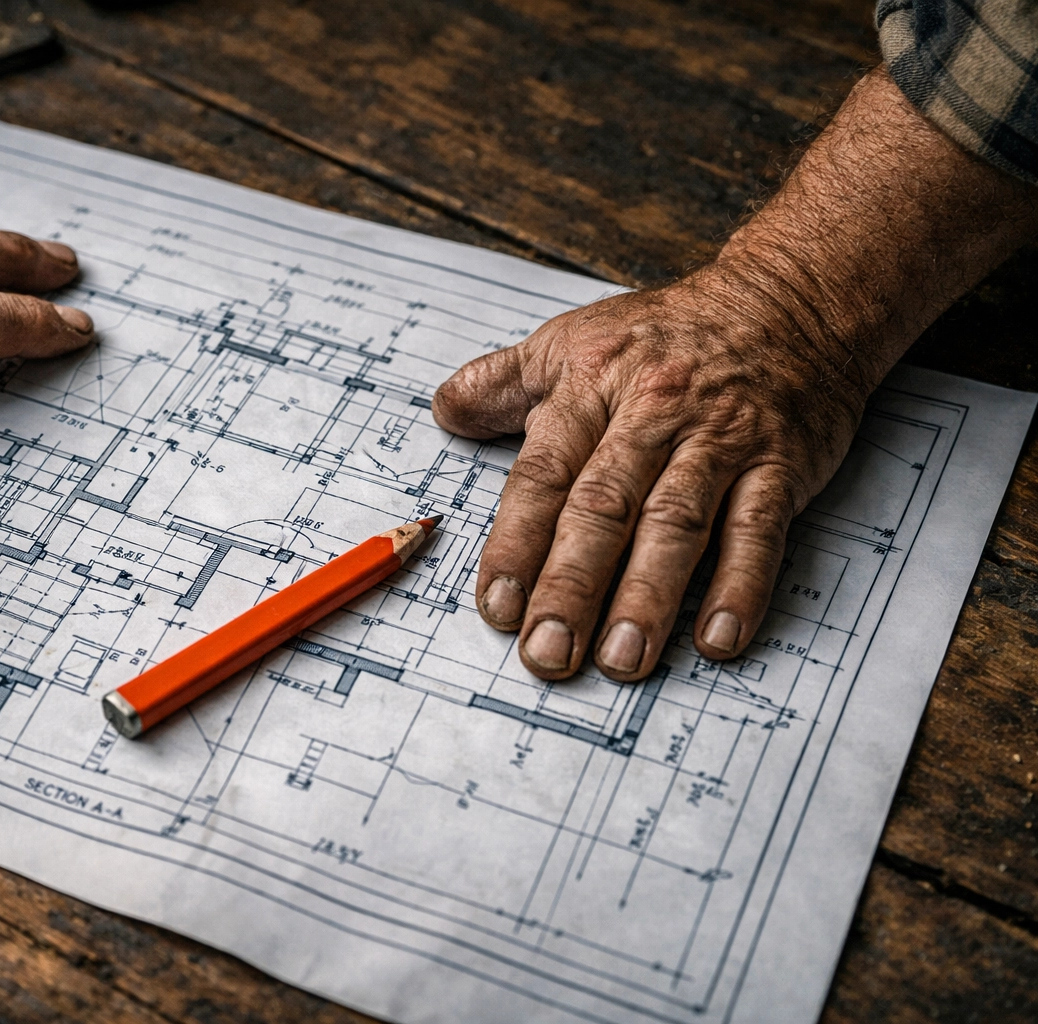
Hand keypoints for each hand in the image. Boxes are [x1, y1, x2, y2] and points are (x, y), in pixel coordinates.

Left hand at [433, 271, 863, 681]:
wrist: (790, 300)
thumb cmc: (667, 333)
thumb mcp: (571, 340)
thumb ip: (500, 382)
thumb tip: (444, 413)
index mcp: (590, 390)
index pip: (543, 476)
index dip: (516, 543)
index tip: (497, 606)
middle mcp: (652, 416)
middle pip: (604, 509)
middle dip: (571, 586)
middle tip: (546, 652)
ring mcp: (720, 442)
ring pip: (676, 524)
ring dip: (647, 598)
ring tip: (621, 660)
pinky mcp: (780, 465)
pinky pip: (759, 531)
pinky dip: (741, 587)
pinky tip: (717, 640)